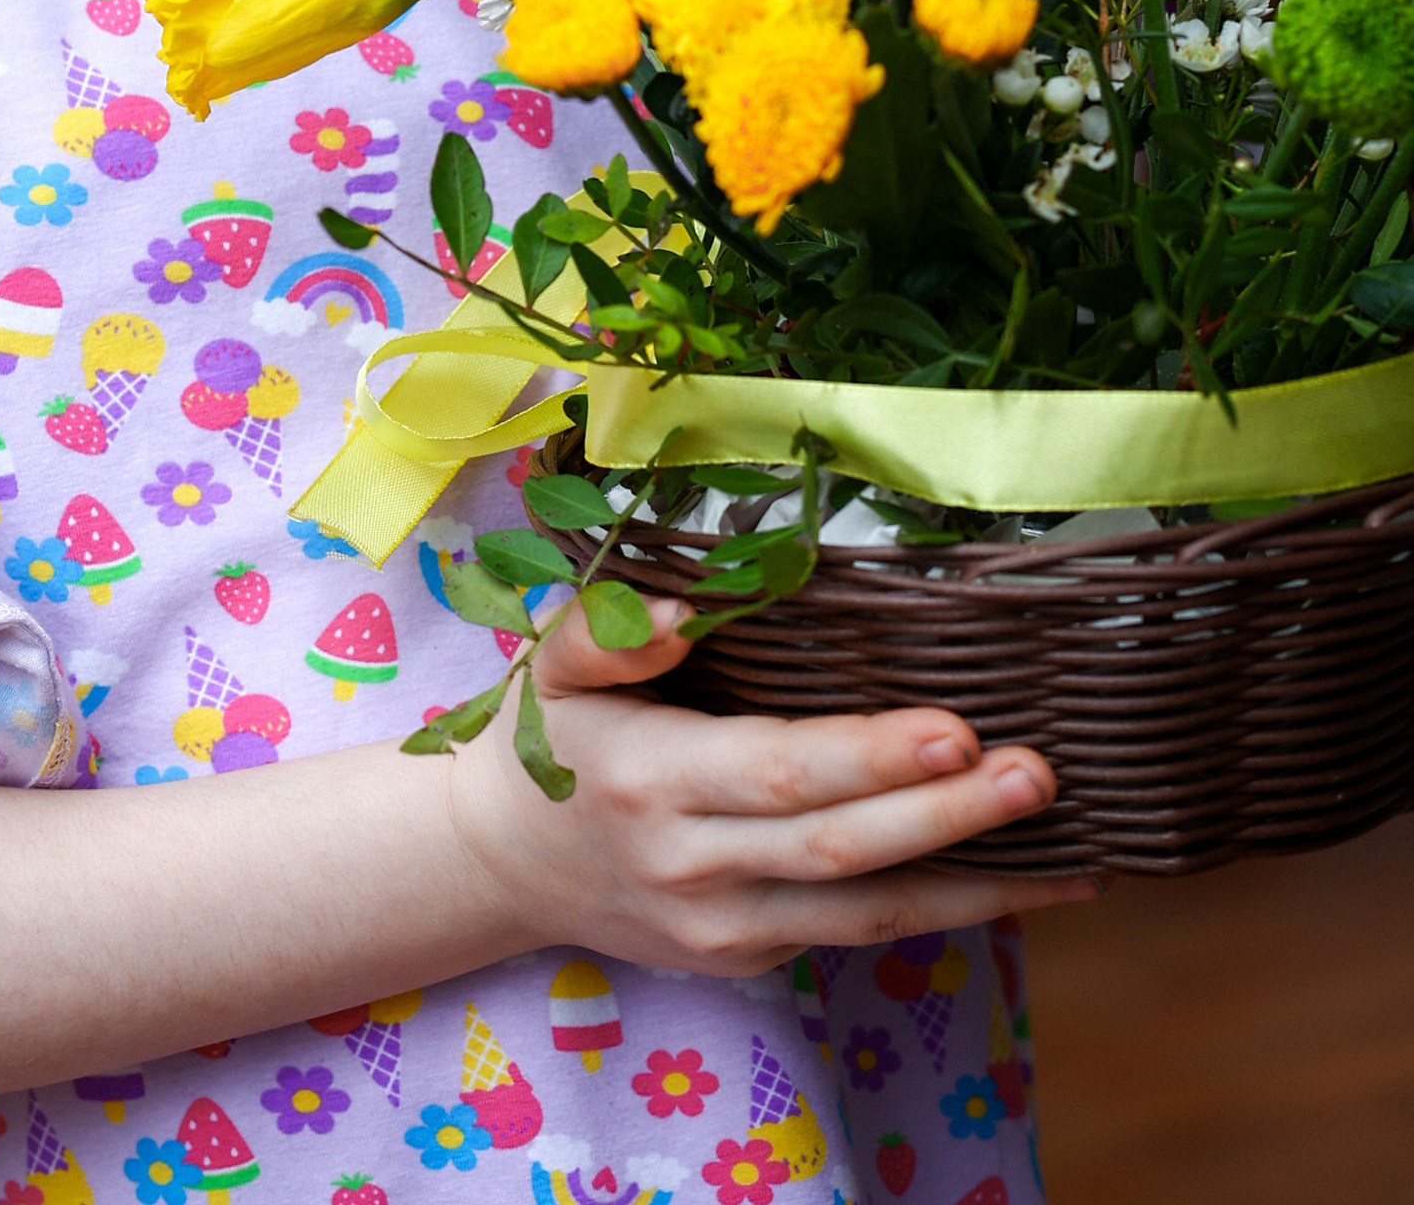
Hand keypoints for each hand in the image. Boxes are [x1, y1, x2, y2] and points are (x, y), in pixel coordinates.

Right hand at [446, 595, 1094, 976]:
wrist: (501, 864)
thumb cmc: (545, 737)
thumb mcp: (551, 663)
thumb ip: (608, 630)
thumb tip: (682, 611)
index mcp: (648, 779)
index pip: (778, 773)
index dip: (870, 758)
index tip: (956, 728)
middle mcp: (689, 865)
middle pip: (838, 849)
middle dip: (948, 816)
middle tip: (1038, 773)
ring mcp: (723, 926)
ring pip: (866, 914)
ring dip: (975, 885)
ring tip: (1067, 849)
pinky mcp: (751, 956)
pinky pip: (858, 931)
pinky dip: (944, 907)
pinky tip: (1021, 877)